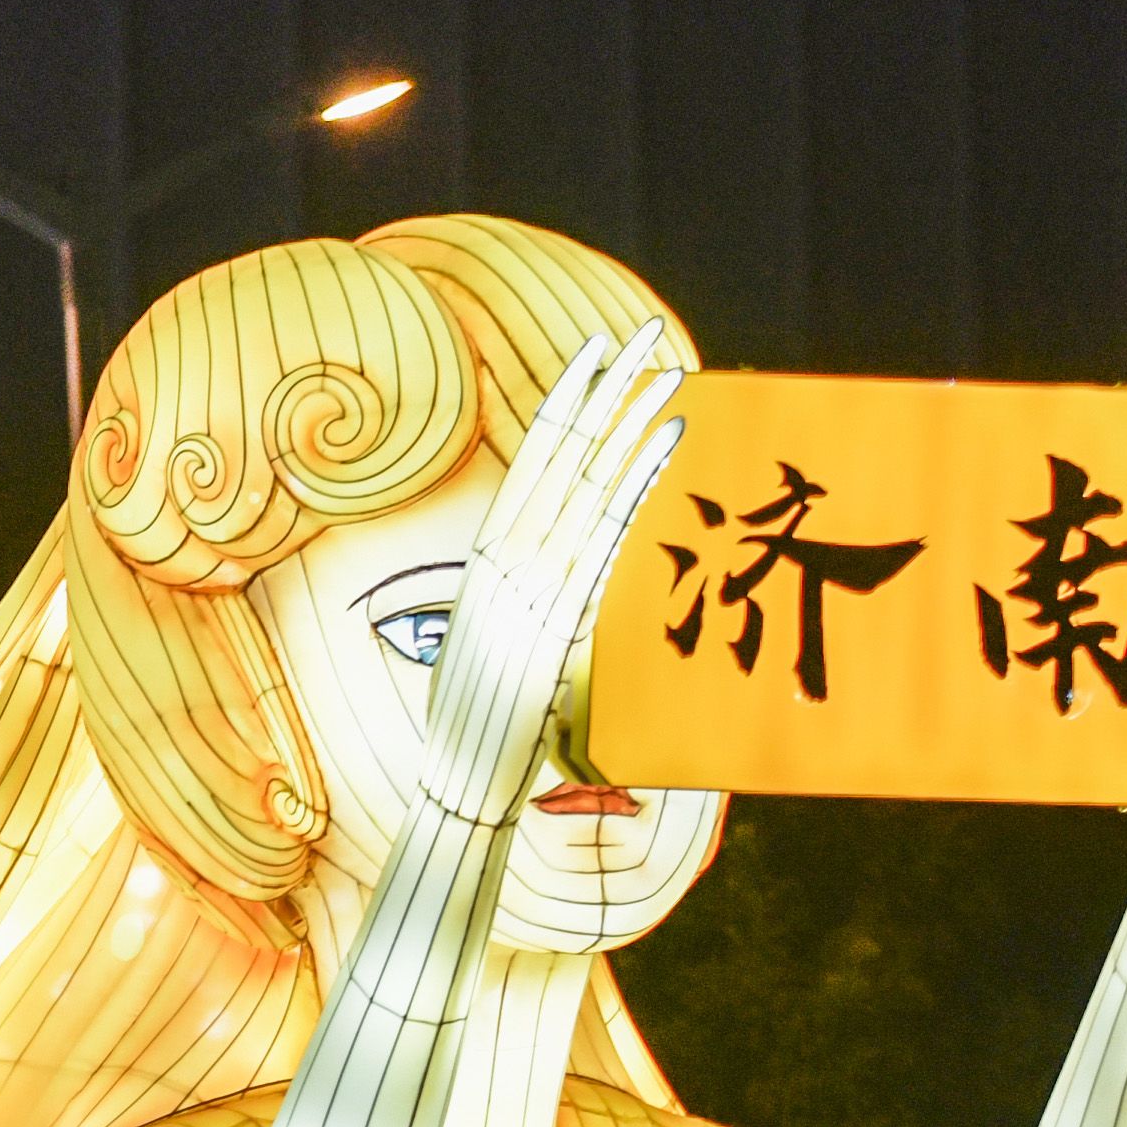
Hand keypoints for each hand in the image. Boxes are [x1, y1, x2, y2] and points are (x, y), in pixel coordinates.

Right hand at [431, 332, 690, 838]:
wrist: (456, 786)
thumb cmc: (477, 730)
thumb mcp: (493, 648)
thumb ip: (525, 601)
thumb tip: (560, 572)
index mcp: (485, 563)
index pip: (529, 464)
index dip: (564, 405)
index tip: (596, 358)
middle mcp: (505, 566)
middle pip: (559, 460)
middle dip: (603, 395)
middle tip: (640, 340)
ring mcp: (531, 590)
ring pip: (586, 488)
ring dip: (630, 426)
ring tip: (669, 377)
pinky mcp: (558, 619)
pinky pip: (606, 538)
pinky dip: (638, 486)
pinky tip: (669, 445)